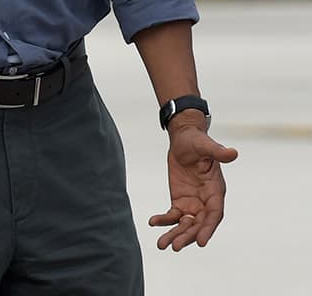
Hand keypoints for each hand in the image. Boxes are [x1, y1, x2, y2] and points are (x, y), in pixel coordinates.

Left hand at [149, 117, 237, 250]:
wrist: (184, 139)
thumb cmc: (198, 141)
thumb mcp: (206, 145)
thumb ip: (218, 152)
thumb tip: (233, 153)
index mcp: (216, 190)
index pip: (214, 213)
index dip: (208, 228)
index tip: (201, 242)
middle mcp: (206, 201)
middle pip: (198, 224)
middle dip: (188, 236)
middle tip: (175, 247)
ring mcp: (193, 203)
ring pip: (185, 224)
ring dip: (174, 234)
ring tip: (161, 245)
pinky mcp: (180, 201)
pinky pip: (172, 215)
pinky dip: (163, 220)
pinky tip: (152, 222)